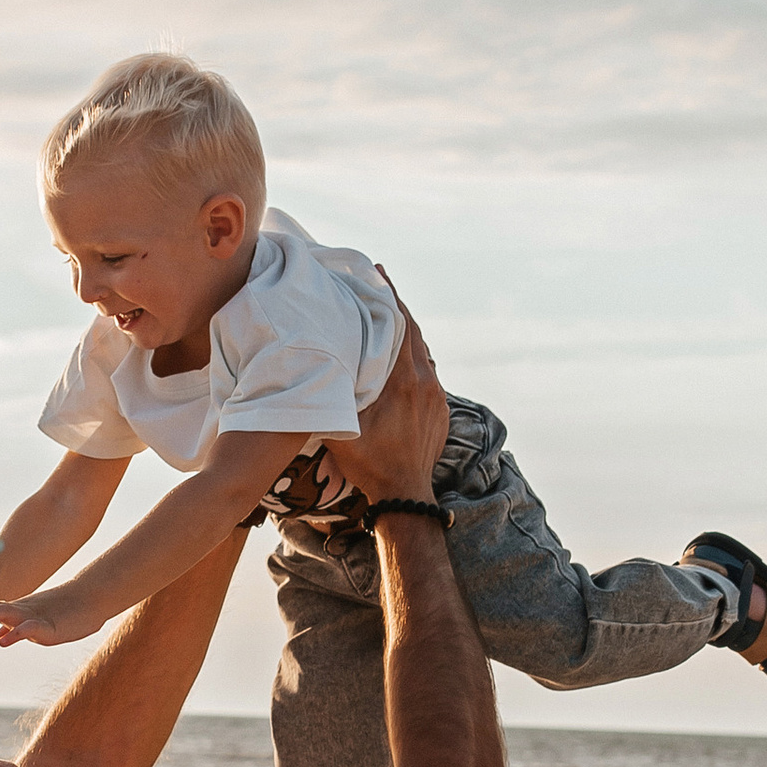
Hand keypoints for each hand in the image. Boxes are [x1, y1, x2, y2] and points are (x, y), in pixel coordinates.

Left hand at [0, 593, 92, 649]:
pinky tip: (3, 642)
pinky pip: (28, 628)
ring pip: (1, 613)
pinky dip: (14, 633)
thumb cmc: (65, 614)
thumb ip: (15, 630)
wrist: (92, 600)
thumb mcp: (35, 626)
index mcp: (15, 612)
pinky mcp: (48, 625)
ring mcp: (33, 616)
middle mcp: (20, 610)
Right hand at [317, 296, 448, 511]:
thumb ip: (338, 393)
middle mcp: (425, 382)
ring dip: (407, 331)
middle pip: (413, 331)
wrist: (405, 494)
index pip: (398, 325)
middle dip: (397, 305)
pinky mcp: (441, 409)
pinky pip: (429, 372)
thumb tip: (324, 363)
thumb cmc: (369, 462)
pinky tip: (403, 356)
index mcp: (403, 380)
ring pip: (423, 351)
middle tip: (381, 282)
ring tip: (389, 315)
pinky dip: (415, 356)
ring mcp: (436, 396)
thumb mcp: (344, 425)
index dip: (388, 296)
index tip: (378, 272)